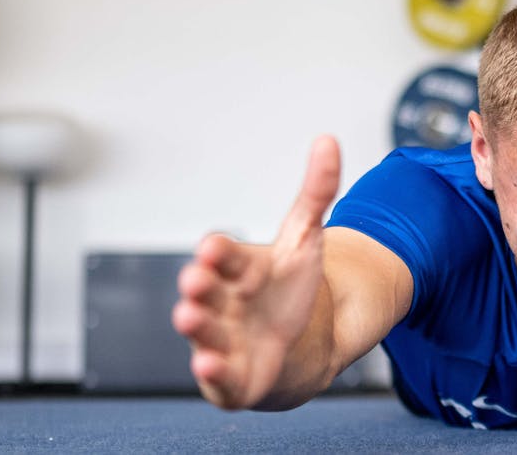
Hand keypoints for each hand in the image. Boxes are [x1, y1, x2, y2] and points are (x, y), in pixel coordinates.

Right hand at [172, 136, 340, 409]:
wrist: (292, 345)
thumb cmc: (287, 290)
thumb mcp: (305, 240)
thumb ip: (315, 193)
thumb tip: (328, 141)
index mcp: (237, 267)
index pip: (223, 255)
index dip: (219, 252)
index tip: (214, 247)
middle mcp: (220, 301)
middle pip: (205, 290)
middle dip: (198, 285)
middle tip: (194, 279)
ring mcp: (220, 338)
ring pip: (203, 330)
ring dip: (195, 324)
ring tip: (188, 317)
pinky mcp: (228, 377)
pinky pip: (217, 376)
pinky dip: (213, 372)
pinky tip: (209, 366)